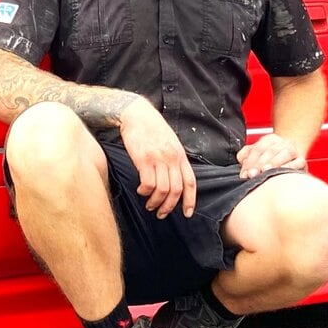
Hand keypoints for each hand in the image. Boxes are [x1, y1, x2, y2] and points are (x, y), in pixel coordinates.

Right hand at [118, 100, 194, 218]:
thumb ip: (174, 159)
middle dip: (169, 206)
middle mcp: (172, 158)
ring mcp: (158, 159)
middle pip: (176, 190)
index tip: (187, 213)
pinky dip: (145, 192)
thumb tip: (175, 178)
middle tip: (161, 213)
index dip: (190, 200)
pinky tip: (141, 191)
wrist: (137, 114)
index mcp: (180, 155)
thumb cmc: (152, 128)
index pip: (190, 182)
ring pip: (162, 190)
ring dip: (156, 202)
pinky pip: (148, 184)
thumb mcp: (170, 142)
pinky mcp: (144, 159)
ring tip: (149, 205)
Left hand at [237, 131, 303, 179]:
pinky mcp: (302, 161)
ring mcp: (293, 151)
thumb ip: (246, 155)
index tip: (244, 174)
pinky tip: (281, 172)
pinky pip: (297, 162)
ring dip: (274, 163)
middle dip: (259, 164)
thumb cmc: (271, 158)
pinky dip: (289, 167)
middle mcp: (282, 143)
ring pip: (284, 154)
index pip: (257, 149)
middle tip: (252, 175)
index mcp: (269, 139)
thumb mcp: (257, 153)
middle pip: (269, 152)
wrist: (292, 155)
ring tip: (265, 171)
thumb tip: (241, 160)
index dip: (250, 162)